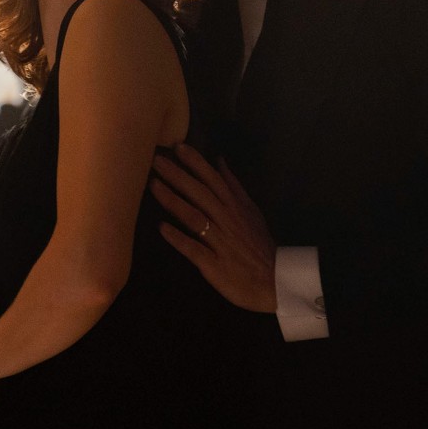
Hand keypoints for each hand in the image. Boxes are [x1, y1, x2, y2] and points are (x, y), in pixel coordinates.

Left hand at [150, 144, 277, 312]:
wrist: (274, 281)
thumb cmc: (258, 245)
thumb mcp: (251, 211)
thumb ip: (233, 186)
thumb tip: (219, 161)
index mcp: (235, 207)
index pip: (214, 180)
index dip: (196, 163)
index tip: (177, 146)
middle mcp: (226, 220)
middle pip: (200, 193)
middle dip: (178, 175)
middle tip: (156, 160)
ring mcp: (220, 242)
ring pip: (194, 217)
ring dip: (173, 200)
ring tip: (153, 186)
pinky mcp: (214, 264)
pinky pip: (194, 249)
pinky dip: (178, 238)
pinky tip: (161, 228)